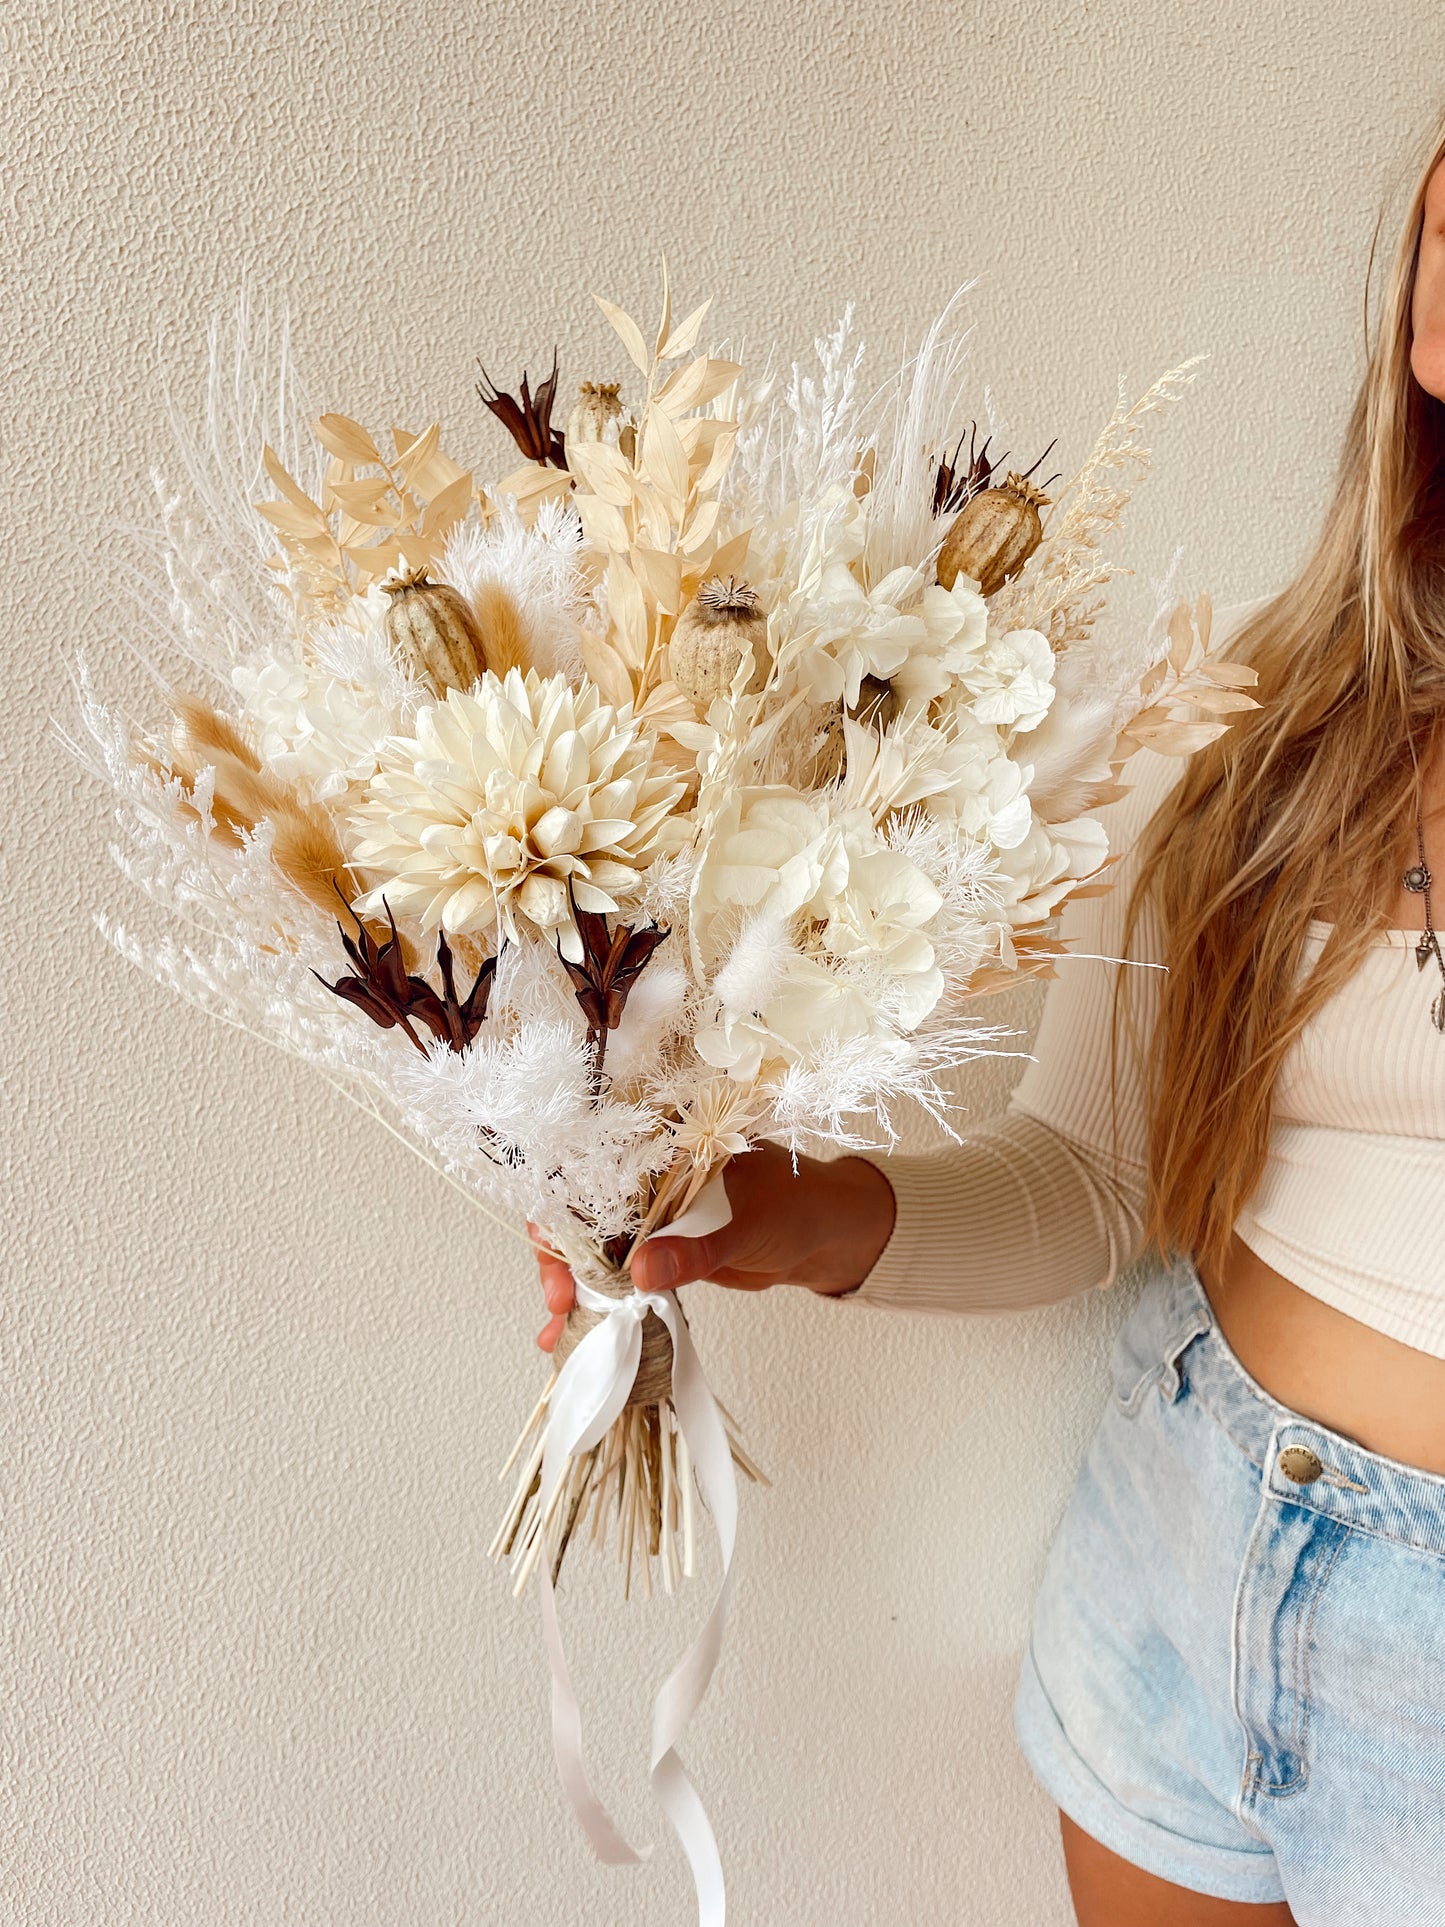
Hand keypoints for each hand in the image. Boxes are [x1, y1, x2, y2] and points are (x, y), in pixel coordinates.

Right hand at [530, 1143, 896, 1349]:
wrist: (827, 1237)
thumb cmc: (798, 1206)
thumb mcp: (747, 1226)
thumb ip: (694, 1250)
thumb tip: (640, 1272)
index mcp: (668, 1149)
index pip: (597, 1169)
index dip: (568, 1208)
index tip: (557, 1250)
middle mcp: (652, 1179)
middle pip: (586, 1212)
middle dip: (564, 1257)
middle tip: (562, 1302)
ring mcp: (655, 1217)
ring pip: (598, 1248)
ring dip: (576, 1285)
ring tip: (560, 1328)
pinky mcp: (663, 1251)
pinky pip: (622, 1274)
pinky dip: (602, 1300)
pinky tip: (579, 1330)